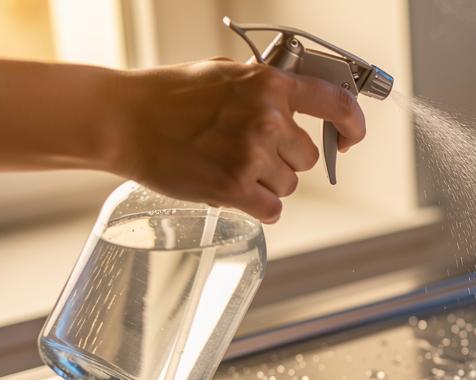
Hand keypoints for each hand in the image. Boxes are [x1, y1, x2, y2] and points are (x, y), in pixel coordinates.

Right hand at [112, 59, 365, 222]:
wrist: (124, 119)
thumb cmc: (169, 95)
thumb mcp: (225, 74)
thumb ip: (265, 89)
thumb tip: (297, 104)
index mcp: (270, 85)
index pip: (337, 104)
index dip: (352, 126)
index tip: (349, 139)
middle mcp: (268, 119)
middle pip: (308, 158)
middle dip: (284, 159)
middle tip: (246, 151)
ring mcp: (252, 154)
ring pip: (289, 185)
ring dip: (266, 182)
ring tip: (228, 165)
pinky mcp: (235, 188)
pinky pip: (272, 210)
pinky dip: (258, 207)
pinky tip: (234, 192)